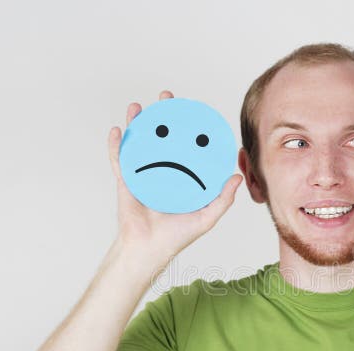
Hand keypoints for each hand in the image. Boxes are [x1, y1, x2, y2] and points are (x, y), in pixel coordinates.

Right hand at [108, 90, 242, 269]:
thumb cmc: (177, 236)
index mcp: (180, 176)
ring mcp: (142, 174)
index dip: (189, 127)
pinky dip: (116, 145)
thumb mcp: (206, 217)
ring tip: (137, 106)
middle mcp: (161, 171)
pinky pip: (119, 160)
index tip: (194, 110)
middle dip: (163, 114)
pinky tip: (118, 130)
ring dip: (136, 123)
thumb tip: (237, 177)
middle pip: (161, 136)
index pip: (185, 145)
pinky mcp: (125, 182)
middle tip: (167, 97)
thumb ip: (222, 199)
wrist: (150, 249)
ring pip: (138, 143)